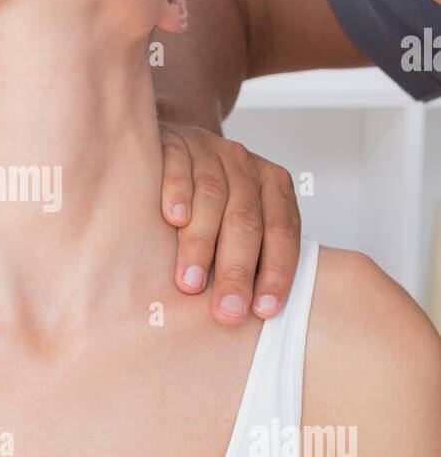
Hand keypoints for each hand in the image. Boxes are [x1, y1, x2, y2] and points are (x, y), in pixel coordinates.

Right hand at [158, 123, 301, 323]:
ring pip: (212, 196)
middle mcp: (244, 164)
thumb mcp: (239, 216)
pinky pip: (177, 166)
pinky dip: (177, 192)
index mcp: (272, 185)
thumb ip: (253, 250)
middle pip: (246, 219)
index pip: (283, 231)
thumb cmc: (211, 199)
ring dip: (201, 243)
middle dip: (238, 270)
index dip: (277, 271)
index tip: (264, 310)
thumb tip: (257, 315)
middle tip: (227, 310)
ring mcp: (208, 149)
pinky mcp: (172, 141)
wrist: (175, 144)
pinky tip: (172, 219)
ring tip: (190, 283)